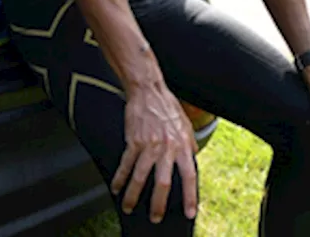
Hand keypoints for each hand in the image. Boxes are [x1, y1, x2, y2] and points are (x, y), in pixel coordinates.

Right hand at [111, 83, 198, 222]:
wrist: (149, 91)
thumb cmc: (168, 107)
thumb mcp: (186, 126)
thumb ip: (190, 144)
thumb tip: (193, 158)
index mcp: (183, 145)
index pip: (189, 176)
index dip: (190, 196)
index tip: (189, 212)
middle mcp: (167, 148)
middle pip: (164, 182)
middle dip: (159, 204)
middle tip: (156, 217)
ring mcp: (149, 145)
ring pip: (141, 177)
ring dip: (134, 196)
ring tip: (129, 207)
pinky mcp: (133, 141)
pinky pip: (126, 165)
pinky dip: (120, 179)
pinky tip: (116, 188)